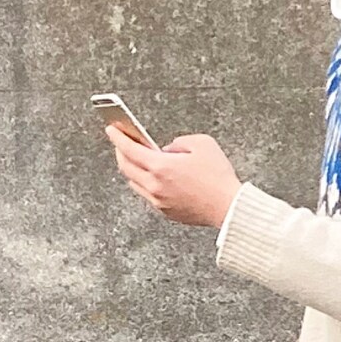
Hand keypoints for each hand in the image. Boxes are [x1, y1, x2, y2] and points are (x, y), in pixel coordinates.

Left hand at [105, 125, 241, 227]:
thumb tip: (167, 150)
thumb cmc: (218, 177)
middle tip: (122, 141)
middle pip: (126, 167)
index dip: (117, 136)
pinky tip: (151, 175)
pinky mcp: (166, 212)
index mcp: (161, 167)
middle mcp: (155, 186)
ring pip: (134, 183)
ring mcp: (159, 201)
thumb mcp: (201, 144)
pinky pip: (148, 195)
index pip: (129, 149)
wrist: (229, 208)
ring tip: (135, 158)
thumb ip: (178, 142)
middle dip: (121, 152)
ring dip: (132, 169)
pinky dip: (144, 182)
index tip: (111, 128)